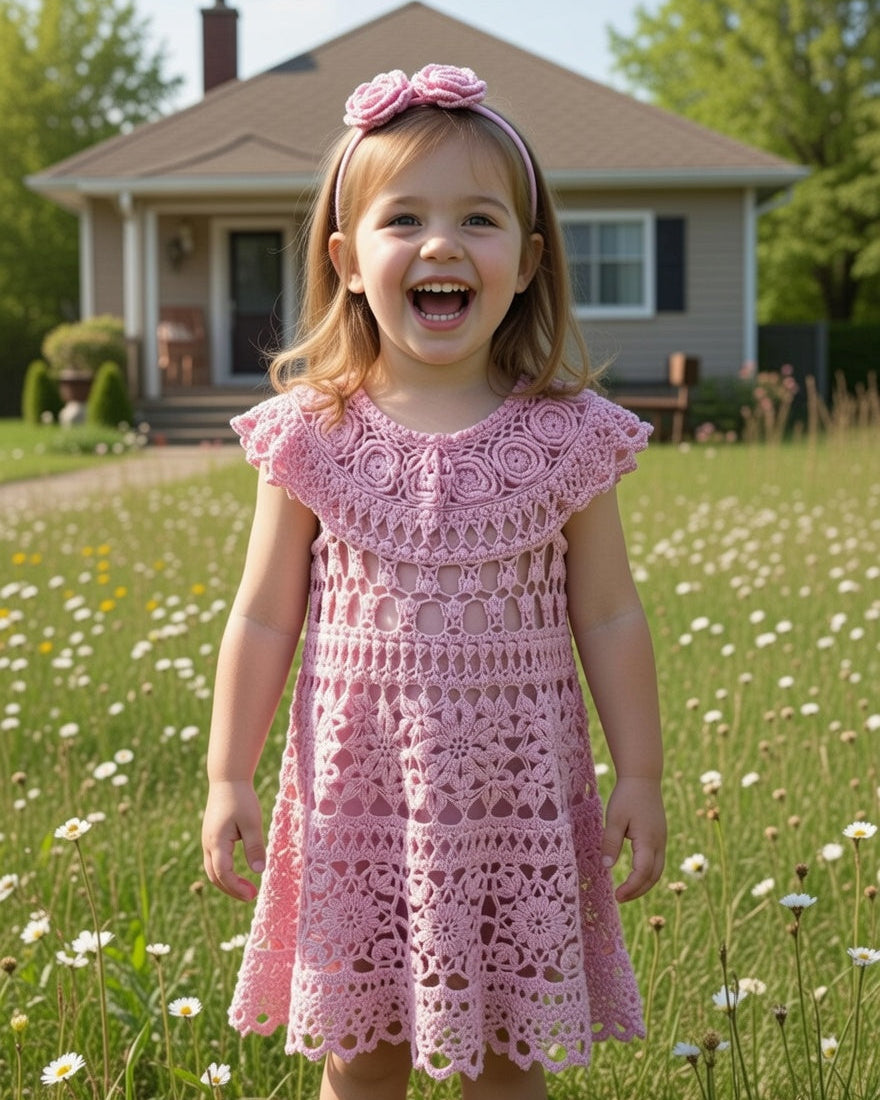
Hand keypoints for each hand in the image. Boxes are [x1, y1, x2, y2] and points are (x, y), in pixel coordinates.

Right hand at [202, 780, 265, 900]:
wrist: (227, 780)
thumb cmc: (241, 799)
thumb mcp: (252, 822)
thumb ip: (254, 847)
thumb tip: (258, 872)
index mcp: (217, 842)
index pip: (223, 873)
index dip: (236, 887)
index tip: (252, 895)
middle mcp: (208, 844)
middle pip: (215, 876)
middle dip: (231, 890)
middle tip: (251, 896)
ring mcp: (208, 841)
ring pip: (213, 870)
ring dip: (227, 883)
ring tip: (246, 889)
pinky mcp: (212, 837)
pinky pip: (215, 862)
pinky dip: (224, 873)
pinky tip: (238, 874)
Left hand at [601, 776, 665, 902]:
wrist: (643, 777)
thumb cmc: (627, 796)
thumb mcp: (614, 818)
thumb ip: (610, 842)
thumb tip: (607, 867)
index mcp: (648, 840)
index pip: (643, 873)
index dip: (631, 887)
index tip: (617, 896)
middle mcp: (659, 843)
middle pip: (654, 876)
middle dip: (638, 891)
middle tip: (620, 898)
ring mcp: (662, 839)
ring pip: (658, 870)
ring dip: (644, 884)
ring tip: (627, 891)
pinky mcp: (660, 836)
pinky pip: (657, 861)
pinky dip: (648, 873)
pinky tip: (635, 875)